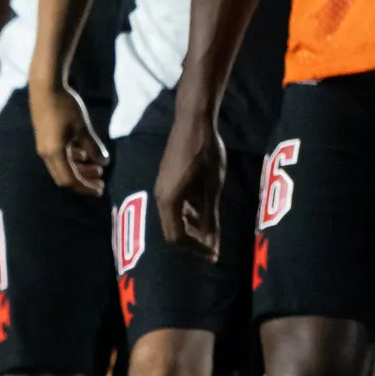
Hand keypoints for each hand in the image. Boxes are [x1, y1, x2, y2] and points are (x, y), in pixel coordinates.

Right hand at [30, 77, 107, 196]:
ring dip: (80, 169)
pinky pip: (58, 157)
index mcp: (55, 153)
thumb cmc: (65, 106)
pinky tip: (84, 153)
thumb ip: (93, 146)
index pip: (70, 180)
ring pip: (62, 167)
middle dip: (84, 182)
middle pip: (64, 177)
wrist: (45, 88)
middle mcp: (46, 154)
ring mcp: (44, 147)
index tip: (101, 190)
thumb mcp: (83, 127)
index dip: (86, 187)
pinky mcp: (45, 139)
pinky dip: (72, 159)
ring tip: (98, 168)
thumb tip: (105, 162)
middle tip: (101, 182)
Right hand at [155, 122, 227, 262]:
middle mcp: (161, 197)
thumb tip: (212, 244)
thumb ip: (211, 216)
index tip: (214, 255)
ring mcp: (162, 187)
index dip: (195, 249)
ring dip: (192, 228)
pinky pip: (176, 205)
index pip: (177, 237)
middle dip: (193, 242)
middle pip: (173, 230)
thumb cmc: (205, 153)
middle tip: (214, 248)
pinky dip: (190, 213)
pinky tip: (206, 212)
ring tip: (213, 233)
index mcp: (169, 200)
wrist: (193, 121)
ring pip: (175, 217)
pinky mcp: (167, 179)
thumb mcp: (212, 187)